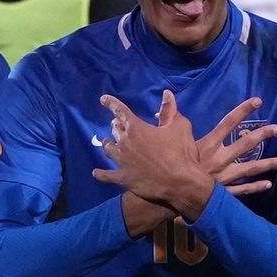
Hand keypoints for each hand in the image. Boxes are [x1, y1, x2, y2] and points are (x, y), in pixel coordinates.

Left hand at [92, 91, 212, 218]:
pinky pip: (106, 175)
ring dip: (107, 144)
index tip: (103, 99)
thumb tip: (166, 93)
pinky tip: (95, 172)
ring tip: (106, 143)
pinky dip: (100, 173)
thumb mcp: (179, 126)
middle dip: (116, 125)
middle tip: (116, 124)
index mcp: (136, 128)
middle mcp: (125, 143)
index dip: (111, 103)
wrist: (181, 183)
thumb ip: (170, 110)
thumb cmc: (181, 153)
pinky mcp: (123, 178)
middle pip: (115, 130)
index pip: (120, 111)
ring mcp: (122, 161)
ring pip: (108, 149)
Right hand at [116, 93, 276, 236]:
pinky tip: (268, 184)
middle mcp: (219, 160)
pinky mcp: (222, 194)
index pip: (228, 123)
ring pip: (251, 169)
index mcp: (207, 145)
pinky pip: (242, 191)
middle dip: (263, 135)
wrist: (166, 197)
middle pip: (246, 144)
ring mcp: (223, 178)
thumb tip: (168, 94)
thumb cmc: (164, 166)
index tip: (258, 101)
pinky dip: (255, 188)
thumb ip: (169, 115)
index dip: (243, 110)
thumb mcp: (165, 138)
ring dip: (269, 165)